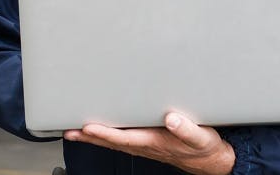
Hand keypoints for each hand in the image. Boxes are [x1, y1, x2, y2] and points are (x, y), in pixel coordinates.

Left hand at [63, 112, 234, 174]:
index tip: (88, 127)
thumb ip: (187, 129)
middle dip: (89, 136)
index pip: (125, 137)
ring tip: (73, 131)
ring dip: (92, 136)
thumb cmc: (204, 147)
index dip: (105, 133)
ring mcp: (144, 145)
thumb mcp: (202, 137)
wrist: (210, 160)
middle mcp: (146, 145)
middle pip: (112, 141)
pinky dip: (104, 135)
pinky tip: (95, 132)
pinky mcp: (145, 142)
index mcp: (156, 142)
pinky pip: (120, 140)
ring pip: (113, 141)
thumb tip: (171, 119)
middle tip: (69, 130)